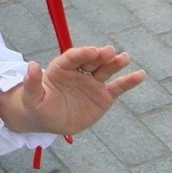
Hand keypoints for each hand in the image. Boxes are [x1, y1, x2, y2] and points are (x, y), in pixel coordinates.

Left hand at [0, 45, 145, 135]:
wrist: (49, 120)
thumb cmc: (37, 105)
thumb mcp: (32, 97)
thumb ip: (32, 82)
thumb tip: (31, 65)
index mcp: (62, 67)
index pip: (73, 57)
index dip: (82, 54)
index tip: (92, 51)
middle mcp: (79, 71)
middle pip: (92, 61)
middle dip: (100, 55)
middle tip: (109, 52)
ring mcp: (92, 83)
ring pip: (106, 70)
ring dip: (115, 63)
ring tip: (124, 57)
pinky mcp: (103, 96)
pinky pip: (118, 87)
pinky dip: (129, 81)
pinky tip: (140, 75)